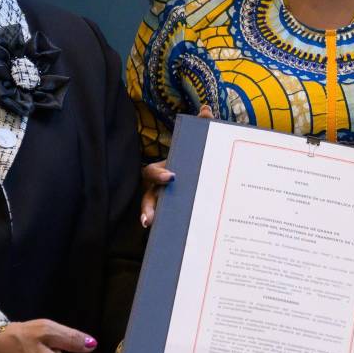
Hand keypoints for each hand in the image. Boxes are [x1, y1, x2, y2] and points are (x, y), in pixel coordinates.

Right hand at [141, 103, 213, 227]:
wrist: (199, 175)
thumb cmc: (196, 160)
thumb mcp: (200, 145)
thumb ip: (203, 127)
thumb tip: (207, 109)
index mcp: (165, 170)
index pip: (153, 172)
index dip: (159, 174)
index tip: (172, 177)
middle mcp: (159, 187)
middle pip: (147, 197)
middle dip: (147, 207)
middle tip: (150, 219)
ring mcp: (162, 202)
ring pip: (151, 212)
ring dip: (150, 220)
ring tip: (152, 232)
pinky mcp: (170, 215)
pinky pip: (164, 224)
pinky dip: (164, 233)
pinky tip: (169, 243)